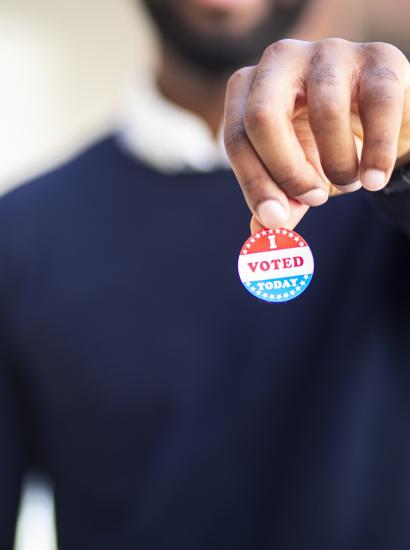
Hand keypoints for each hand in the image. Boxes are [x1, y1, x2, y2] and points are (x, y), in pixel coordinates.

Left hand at [224, 38, 409, 230]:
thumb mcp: (299, 176)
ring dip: (338, 165)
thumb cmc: (326, 147)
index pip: (236, 138)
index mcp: (250, 89)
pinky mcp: (378, 56)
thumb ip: (281, 201)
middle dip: (286, 171)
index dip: (254, 183)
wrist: (381, 122)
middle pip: (262, 117)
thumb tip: (262, 232)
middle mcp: (281, 60)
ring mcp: (329, 52)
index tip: (275, 219)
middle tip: (313, 199)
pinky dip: (376, 153)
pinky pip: (378, 106)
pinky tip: (374, 179)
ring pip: (324, 112)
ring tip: (350, 182)